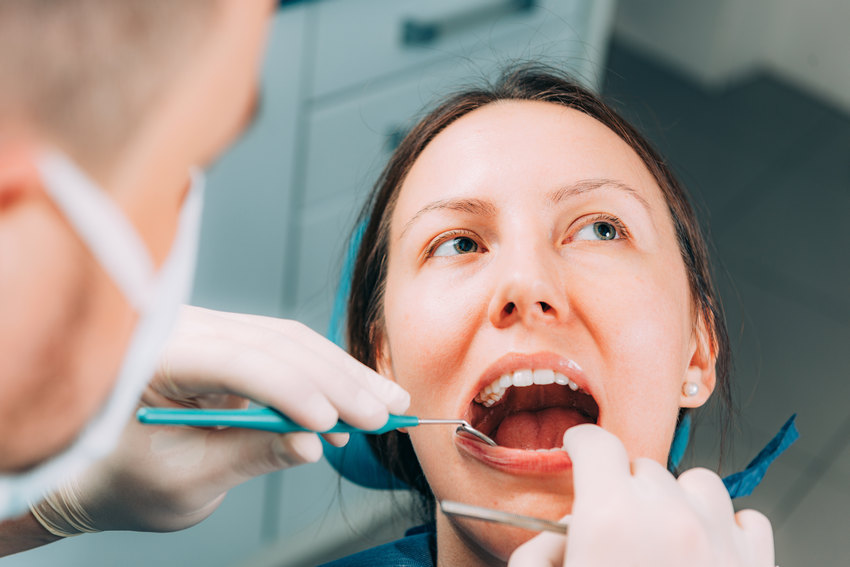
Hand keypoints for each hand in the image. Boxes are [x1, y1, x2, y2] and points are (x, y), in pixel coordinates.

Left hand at [31, 305, 409, 533]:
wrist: (97, 470)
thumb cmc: (124, 480)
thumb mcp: (185, 482)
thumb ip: (250, 455)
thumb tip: (312, 442)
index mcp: (154, 358)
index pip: (234, 360)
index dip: (288, 390)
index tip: (328, 424)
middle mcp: (185, 330)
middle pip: (275, 343)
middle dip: (335, 382)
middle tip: (383, 414)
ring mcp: (211, 333)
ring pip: (291, 341)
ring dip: (343, 375)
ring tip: (386, 406)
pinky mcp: (232, 346)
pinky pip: (287, 352)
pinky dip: (325, 379)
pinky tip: (354, 406)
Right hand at [509, 425, 773, 566]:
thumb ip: (536, 557)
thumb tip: (555, 541)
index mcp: (609, 518)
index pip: (596, 444)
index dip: (580, 446)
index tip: (578, 453)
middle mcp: (668, 517)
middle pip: (641, 466)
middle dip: (622, 487)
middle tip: (612, 527)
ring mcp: (717, 540)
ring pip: (697, 482)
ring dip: (676, 499)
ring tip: (662, 535)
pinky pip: (744, 519)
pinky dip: (725, 527)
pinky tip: (705, 551)